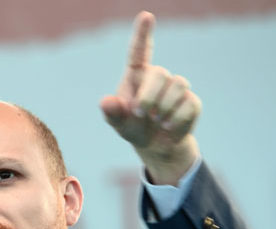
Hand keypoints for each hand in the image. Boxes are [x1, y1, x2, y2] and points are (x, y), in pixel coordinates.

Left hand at [100, 11, 201, 184]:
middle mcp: (157, 76)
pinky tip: (168, 126)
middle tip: (142, 114)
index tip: (146, 16)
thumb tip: (105, 102)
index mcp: (136, 75)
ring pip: (178, 86)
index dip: (142, 33)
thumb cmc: (133, 128)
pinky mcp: (191, 101)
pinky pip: (188, 104)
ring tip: (156, 121)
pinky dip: (176, 119)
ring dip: (164, 108)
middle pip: (160, 74)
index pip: (139, 51)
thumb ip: (112, 113)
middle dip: (149, 97)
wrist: (155, 145)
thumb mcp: (119, 123)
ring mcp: (176, 87)